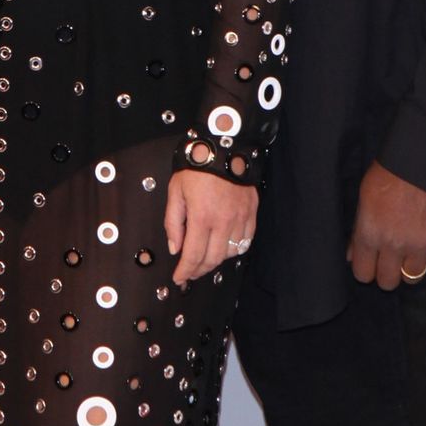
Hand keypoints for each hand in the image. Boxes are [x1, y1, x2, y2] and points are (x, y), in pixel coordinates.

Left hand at [164, 170, 257, 285]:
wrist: (224, 147)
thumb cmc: (197, 168)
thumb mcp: (175, 192)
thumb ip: (173, 222)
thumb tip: (176, 248)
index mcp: (201, 217)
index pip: (193, 255)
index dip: (185, 271)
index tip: (179, 278)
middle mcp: (223, 222)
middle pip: (213, 259)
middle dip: (199, 270)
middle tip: (190, 272)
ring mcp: (240, 219)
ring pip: (230, 253)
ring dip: (216, 260)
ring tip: (205, 258)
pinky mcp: (251, 213)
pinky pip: (245, 241)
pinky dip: (234, 249)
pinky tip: (224, 247)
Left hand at [348, 161, 425, 290]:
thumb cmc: (391, 173)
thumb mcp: (365, 197)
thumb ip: (359, 230)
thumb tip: (353, 255)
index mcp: (370, 234)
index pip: (362, 273)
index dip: (365, 268)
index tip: (370, 262)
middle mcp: (393, 246)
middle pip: (387, 282)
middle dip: (386, 272)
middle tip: (390, 258)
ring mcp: (420, 247)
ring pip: (412, 278)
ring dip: (409, 268)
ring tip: (409, 253)